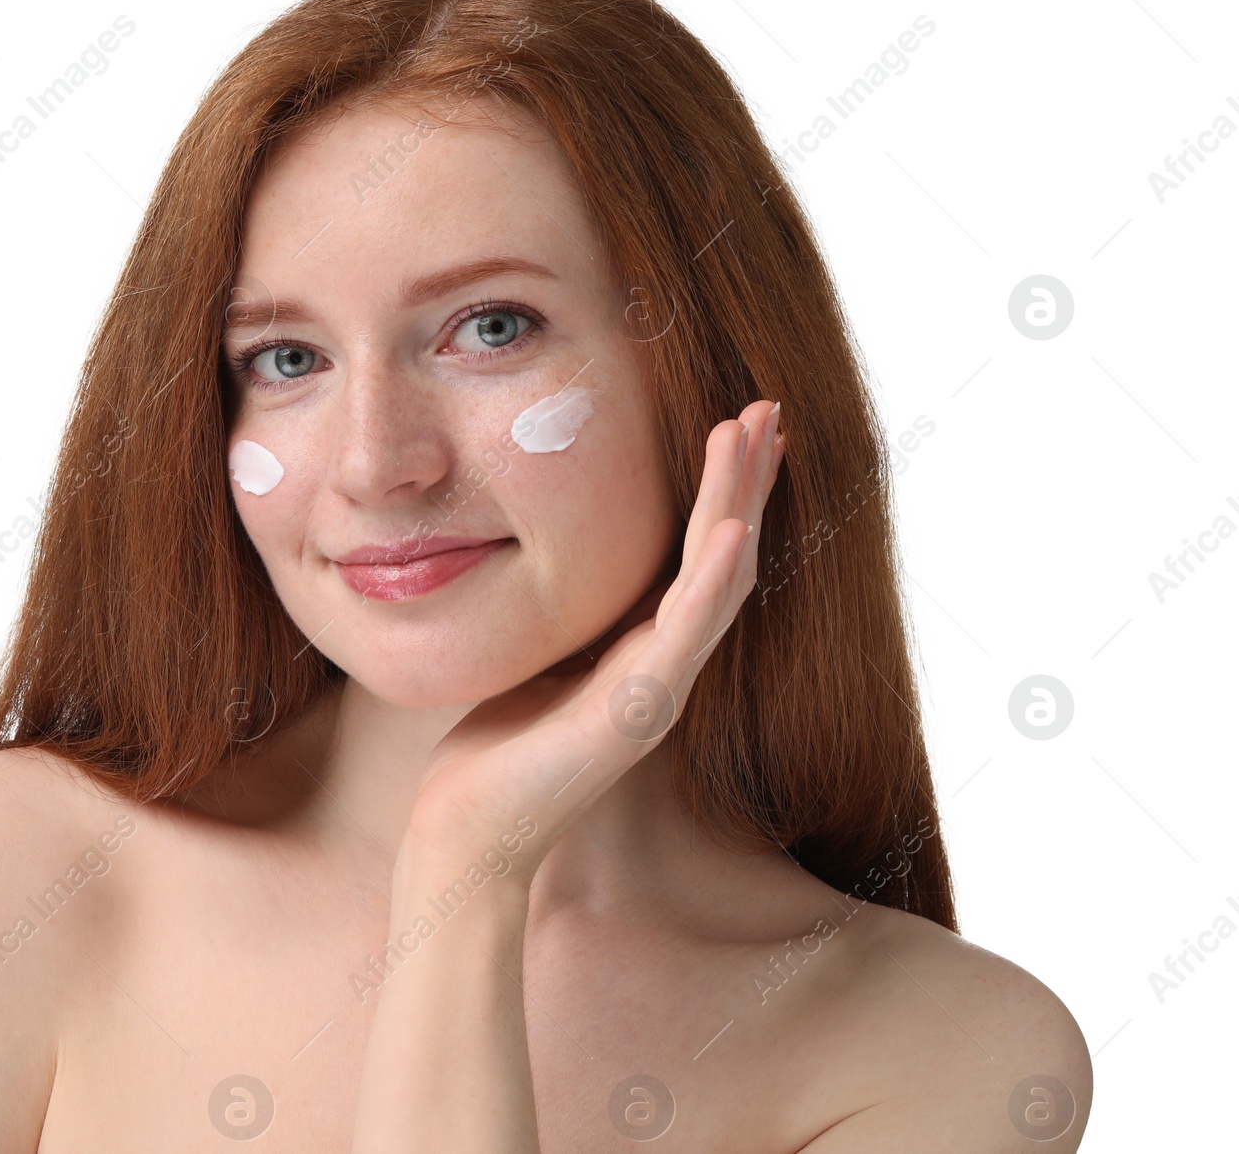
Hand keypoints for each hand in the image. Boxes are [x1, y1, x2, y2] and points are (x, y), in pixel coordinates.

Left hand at [399, 400, 786, 881]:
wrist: (469, 831)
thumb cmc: (497, 750)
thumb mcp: (539, 656)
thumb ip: (569, 617)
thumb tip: (548, 556)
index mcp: (639, 648)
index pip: (694, 554)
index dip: (722, 489)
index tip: (740, 425)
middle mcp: (663, 663)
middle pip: (721, 555)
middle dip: (745, 479)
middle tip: (769, 407)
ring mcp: (657, 688)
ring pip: (715, 580)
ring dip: (738, 505)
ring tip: (755, 437)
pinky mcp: (636, 714)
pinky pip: (685, 636)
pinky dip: (713, 580)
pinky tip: (735, 531)